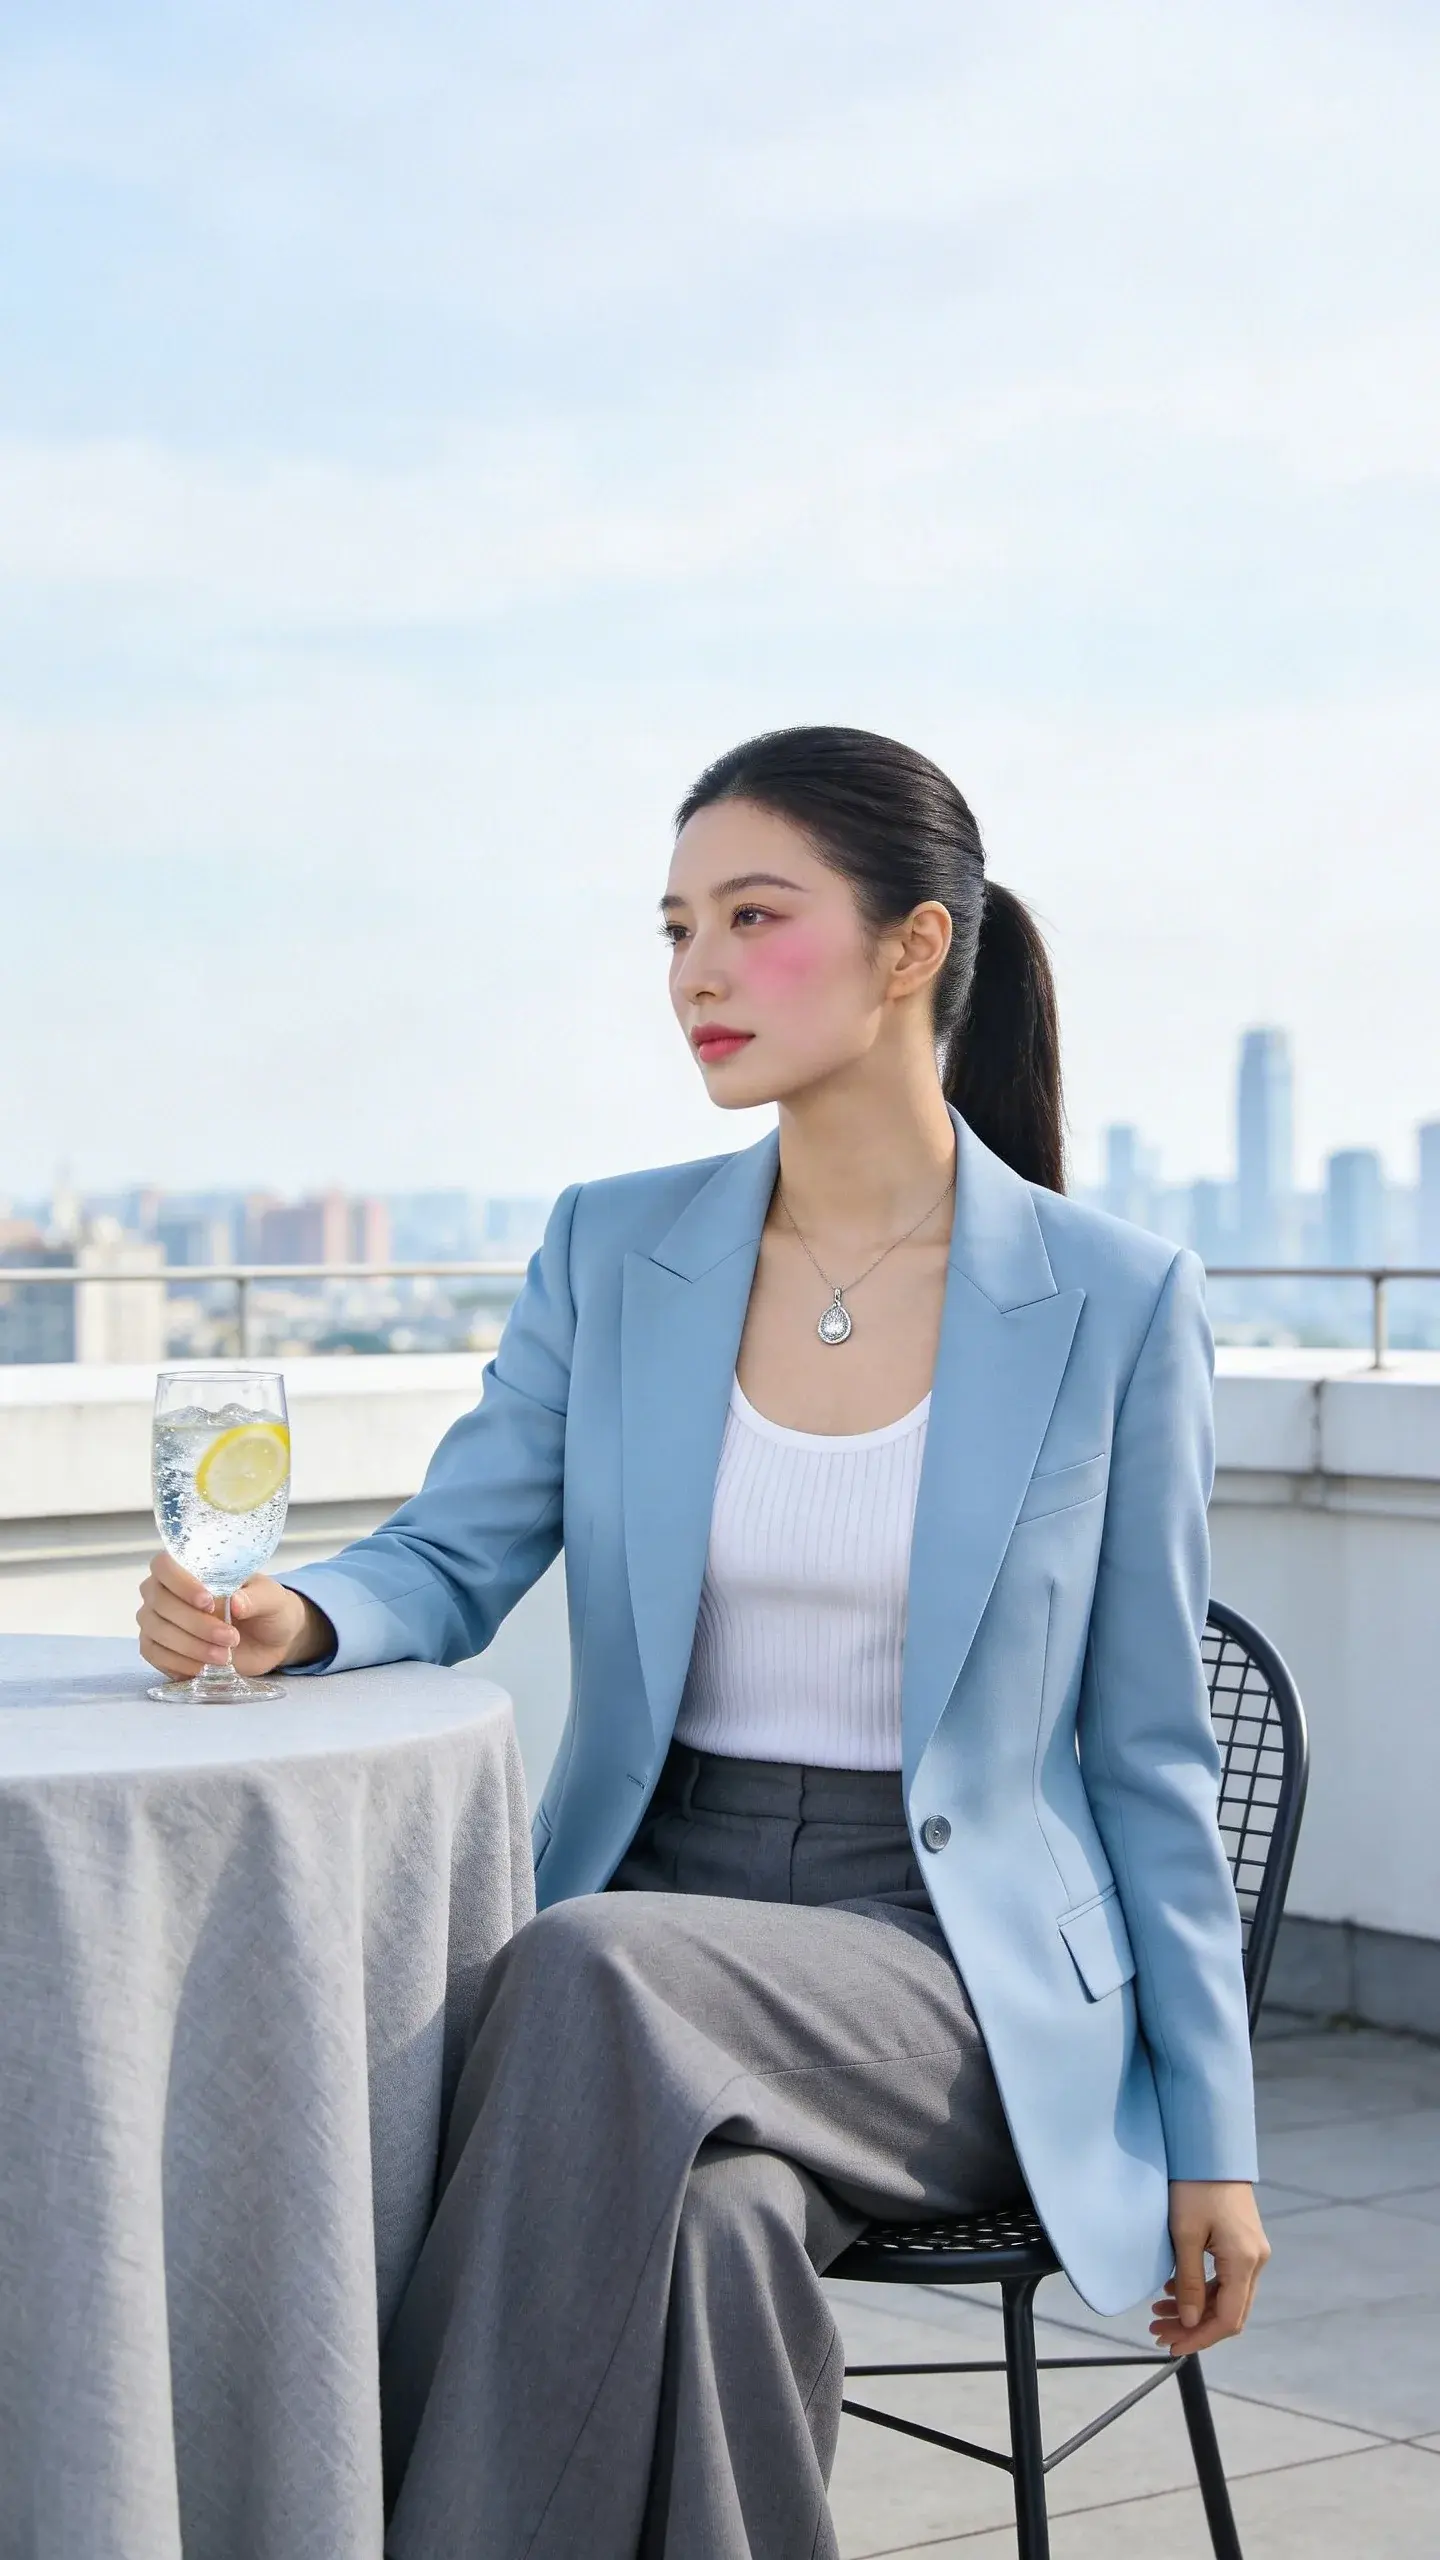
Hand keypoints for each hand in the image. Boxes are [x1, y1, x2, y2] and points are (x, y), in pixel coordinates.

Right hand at [137, 1553, 333, 1680]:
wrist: (269, 1642)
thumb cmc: (267, 1609)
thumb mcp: (272, 1599)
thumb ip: (257, 1598)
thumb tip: (236, 1602)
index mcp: (190, 1568)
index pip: (164, 1565)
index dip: (181, 1583)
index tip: (208, 1602)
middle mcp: (166, 1591)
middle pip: (160, 1603)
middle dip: (195, 1623)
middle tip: (231, 1637)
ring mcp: (158, 1620)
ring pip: (156, 1631)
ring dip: (190, 1646)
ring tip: (224, 1656)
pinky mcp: (160, 1648)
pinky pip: (155, 1655)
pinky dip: (179, 1663)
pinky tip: (204, 1667)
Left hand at [1153, 2181, 1270, 2355]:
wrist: (1210, 2148)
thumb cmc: (1195, 2186)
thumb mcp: (1185, 2235)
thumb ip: (1190, 2282)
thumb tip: (1192, 2322)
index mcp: (1245, 2261)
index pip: (1228, 2319)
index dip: (1200, 2338)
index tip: (1171, 2345)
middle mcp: (1255, 2260)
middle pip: (1229, 2312)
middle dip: (1193, 2327)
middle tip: (1157, 2331)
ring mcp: (1252, 2252)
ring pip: (1226, 2297)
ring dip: (1195, 2309)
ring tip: (1159, 2314)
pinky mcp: (1243, 2243)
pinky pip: (1225, 2279)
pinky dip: (1202, 2290)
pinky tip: (1173, 2290)